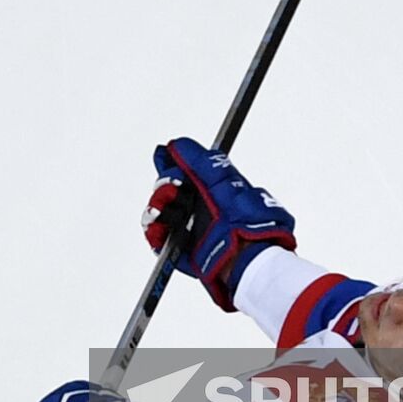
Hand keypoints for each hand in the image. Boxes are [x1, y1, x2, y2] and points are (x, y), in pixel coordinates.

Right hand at [141, 137, 295, 310]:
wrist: (246, 257)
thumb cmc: (246, 221)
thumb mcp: (223, 180)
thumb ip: (200, 160)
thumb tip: (177, 144)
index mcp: (211, 188)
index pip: (182, 170)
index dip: (171, 164)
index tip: (165, 159)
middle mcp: (199, 207)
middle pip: (166, 188)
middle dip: (165, 186)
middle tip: (175, 190)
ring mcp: (188, 227)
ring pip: (158, 210)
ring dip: (159, 206)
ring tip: (170, 208)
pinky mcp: (179, 248)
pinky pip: (157, 234)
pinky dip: (155, 229)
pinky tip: (162, 225)